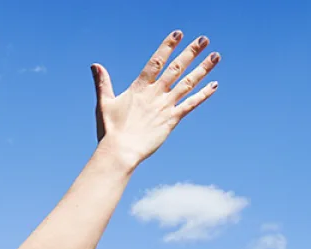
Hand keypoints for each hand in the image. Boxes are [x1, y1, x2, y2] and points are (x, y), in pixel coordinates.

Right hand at [92, 31, 219, 167]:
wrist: (120, 151)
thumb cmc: (110, 130)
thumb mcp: (104, 103)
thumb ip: (102, 83)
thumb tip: (95, 65)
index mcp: (139, 88)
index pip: (156, 62)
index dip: (167, 47)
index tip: (178, 34)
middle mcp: (155, 94)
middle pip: (176, 68)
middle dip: (191, 53)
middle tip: (204, 39)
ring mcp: (165, 106)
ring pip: (188, 83)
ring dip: (202, 69)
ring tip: (216, 56)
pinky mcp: (172, 120)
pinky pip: (191, 104)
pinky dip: (203, 94)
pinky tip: (214, 84)